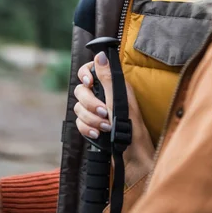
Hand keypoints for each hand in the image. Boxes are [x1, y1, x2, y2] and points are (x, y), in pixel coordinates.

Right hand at [75, 53, 154, 185]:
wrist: (133, 158)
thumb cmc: (132, 129)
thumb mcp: (119, 100)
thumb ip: (107, 77)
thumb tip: (100, 54)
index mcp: (112, 85)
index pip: (90, 71)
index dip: (85, 74)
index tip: (89, 83)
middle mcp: (103, 95)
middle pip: (81, 91)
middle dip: (90, 104)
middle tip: (104, 113)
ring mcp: (97, 111)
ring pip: (79, 108)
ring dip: (91, 119)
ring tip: (105, 127)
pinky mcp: (92, 125)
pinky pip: (79, 123)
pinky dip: (87, 129)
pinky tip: (98, 135)